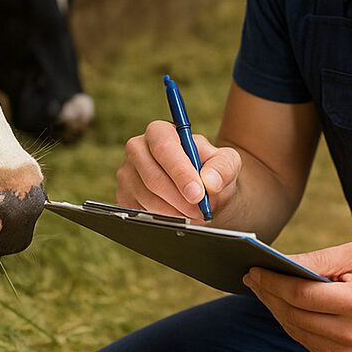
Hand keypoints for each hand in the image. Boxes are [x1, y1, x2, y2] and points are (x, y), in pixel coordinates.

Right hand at [116, 119, 241, 220]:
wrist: (202, 190)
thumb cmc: (211, 171)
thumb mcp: (227, 163)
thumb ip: (223, 168)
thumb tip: (210, 181)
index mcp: (159, 131)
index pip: (164, 148)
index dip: (180, 172)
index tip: (198, 194)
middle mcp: (137, 148)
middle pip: (152, 177)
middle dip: (179, 198)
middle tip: (200, 211)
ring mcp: (127, 173)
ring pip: (147, 198)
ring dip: (174, 212)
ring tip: (194, 215)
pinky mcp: (124, 196)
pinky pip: (139, 213)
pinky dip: (162, 220)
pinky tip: (178, 217)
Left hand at [243, 242, 351, 351]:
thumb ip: (318, 258)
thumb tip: (281, 261)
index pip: (301, 295)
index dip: (273, 281)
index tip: (253, 268)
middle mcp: (351, 335)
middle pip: (293, 314)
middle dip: (268, 294)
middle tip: (251, 276)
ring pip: (295, 330)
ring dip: (274, 308)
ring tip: (261, 288)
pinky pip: (305, 340)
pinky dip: (289, 322)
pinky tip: (280, 304)